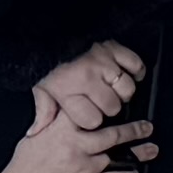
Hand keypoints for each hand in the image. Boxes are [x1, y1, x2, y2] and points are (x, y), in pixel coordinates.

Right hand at [0, 103, 153, 172]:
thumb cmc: (22, 169)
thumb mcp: (33, 137)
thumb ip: (51, 122)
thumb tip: (61, 110)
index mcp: (60, 131)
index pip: (87, 111)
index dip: (103, 105)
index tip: (117, 101)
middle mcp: (75, 147)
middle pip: (112, 133)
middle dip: (133, 129)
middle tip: (146, 126)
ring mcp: (83, 167)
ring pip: (118, 157)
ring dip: (137, 153)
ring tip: (150, 148)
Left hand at [28, 38, 146, 134]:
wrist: (59, 41)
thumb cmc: (54, 70)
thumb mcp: (43, 91)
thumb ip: (43, 112)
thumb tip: (36, 131)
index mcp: (68, 90)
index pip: (93, 120)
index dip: (91, 119)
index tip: (86, 113)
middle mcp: (87, 76)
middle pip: (113, 107)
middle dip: (108, 106)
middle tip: (100, 99)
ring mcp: (103, 62)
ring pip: (127, 89)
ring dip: (121, 91)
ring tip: (111, 88)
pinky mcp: (115, 49)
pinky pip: (136, 65)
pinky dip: (135, 71)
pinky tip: (124, 75)